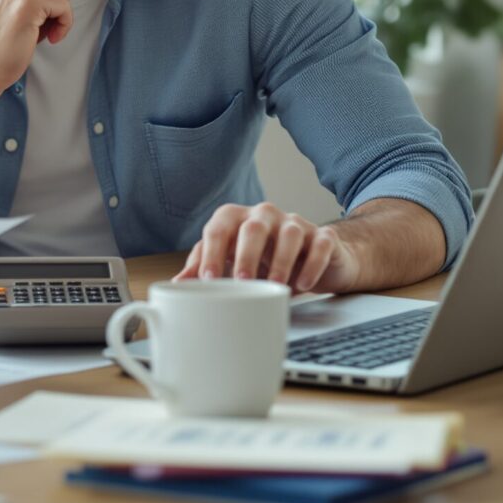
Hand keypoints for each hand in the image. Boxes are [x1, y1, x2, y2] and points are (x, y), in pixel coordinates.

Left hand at [173, 203, 358, 292]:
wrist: (315, 258)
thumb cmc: (264, 259)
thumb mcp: (231, 261)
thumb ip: (204, 267)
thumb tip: (178, 285)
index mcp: (237, 219)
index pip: (219, 228)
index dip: (211, 253)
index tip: (208, 280)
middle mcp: (265, 216)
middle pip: (253, 227)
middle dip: (246, 255)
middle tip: (242, 282)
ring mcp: (295, 224)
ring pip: (289, 234)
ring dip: (281, 261)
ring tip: (276, 287)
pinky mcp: (323, 237)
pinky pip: (320, 245)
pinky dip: (312, 265)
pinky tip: (302, 285)